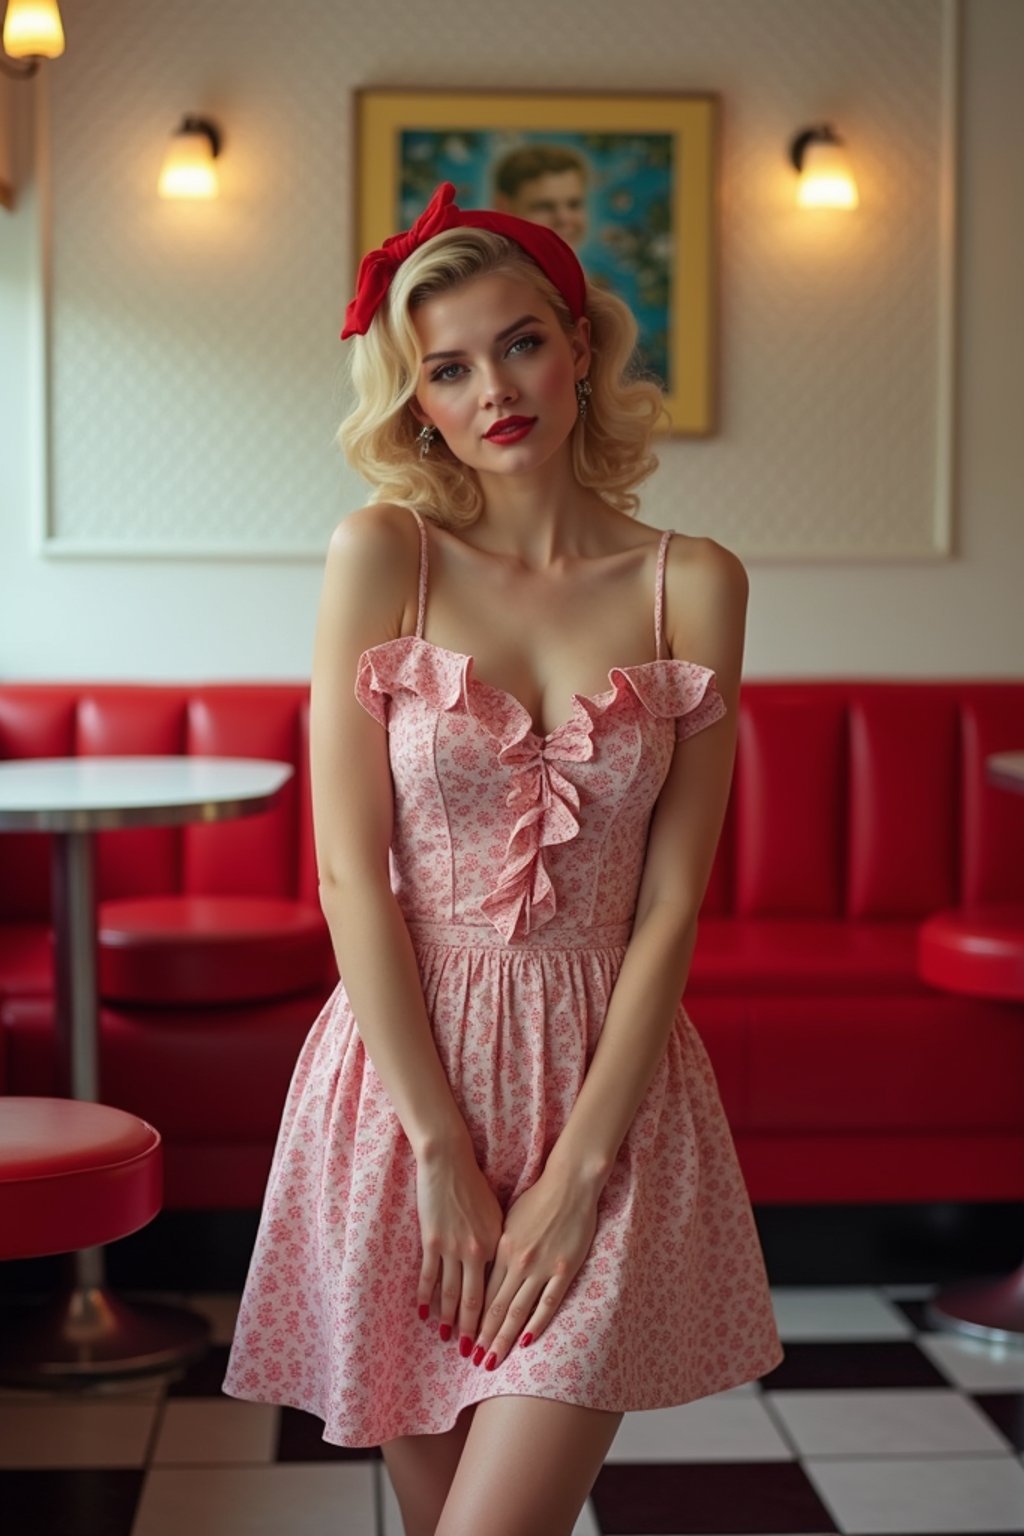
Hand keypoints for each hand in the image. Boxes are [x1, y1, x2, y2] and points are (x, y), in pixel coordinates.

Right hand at [415, 1138, 504, 1352]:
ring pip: (452, 1293)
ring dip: (450, 1320)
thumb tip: (499, 1271)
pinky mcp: (431, 1242)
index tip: (498, 1338)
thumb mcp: (497, 1213)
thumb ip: (499, 1243)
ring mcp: (453, 1248)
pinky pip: (428, 1277)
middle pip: (476, 1300)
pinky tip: (424, 1314)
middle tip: (475, 1355)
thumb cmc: (476, 1184)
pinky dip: (426, 1298)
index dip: (498, 1318)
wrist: (449, 1162)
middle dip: (475, 1330)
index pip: (498, 1290)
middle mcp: (477, 1251)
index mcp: (498, 1245)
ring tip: (449, 1340)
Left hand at [469, 1166, 599, 1370]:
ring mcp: (542, 1266)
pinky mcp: (564, 1268)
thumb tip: (484, 1267)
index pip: (483, 1291)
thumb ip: (498, 1246)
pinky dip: (536, 1323)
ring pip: (518, 1310)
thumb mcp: (508, 1219)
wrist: (569, 1182)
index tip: (464, 1337)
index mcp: (501, 1247)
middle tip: (473, 1361)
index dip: (473, 1317)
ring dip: (503, 1338)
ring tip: (493, 1360)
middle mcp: (517, 1261)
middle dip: (484, 1336)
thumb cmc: (537, 1197)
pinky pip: (549, 1302)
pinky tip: (526, 1341)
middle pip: (496, 1306)